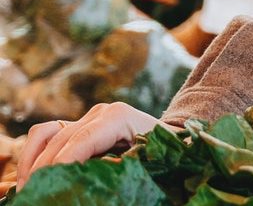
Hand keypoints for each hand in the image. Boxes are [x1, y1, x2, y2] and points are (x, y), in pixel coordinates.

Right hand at [15, 103, 169, 189]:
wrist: (169, 139)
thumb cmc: (164, 152)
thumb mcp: (148, 161)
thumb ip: (121, 167)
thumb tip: (93, 176)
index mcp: (119, 117)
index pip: (82, 140)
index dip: (63, 163)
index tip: (49, 184)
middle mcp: (100, 113)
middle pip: (61, 140)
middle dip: (44, 169)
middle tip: (33, 194)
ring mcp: (87, 117)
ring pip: (46, 134)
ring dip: (32, 161)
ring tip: (27, 189)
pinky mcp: (77, 125)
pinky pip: (47, 134)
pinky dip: (34, 153)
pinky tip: (29, 178)